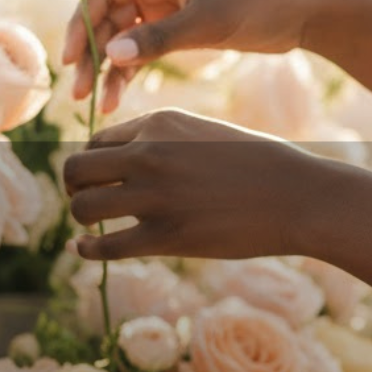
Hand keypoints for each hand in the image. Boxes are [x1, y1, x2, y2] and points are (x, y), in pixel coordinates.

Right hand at [62, 0, 335, 113]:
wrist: (303, 11)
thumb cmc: (260, 2)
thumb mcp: (208, 22)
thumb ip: (158, 40)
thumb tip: (109, 54)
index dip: (80, 26)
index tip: (70, 62)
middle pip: (106, 17)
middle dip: (90, 55)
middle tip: (78, 93)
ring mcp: (164, 3)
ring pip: (121, 38)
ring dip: (108, 70)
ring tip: (100, 105)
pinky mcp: (176, 25)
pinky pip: (141, 49)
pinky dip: (130, 72)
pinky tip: (119, 98)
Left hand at [63, 108, 341, 262]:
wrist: (298, 196)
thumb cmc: (257, 166)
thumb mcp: (203, 134)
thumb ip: (163, 142)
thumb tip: (124, 162)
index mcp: (159, 122)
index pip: (96, 140)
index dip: (91, 162)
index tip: (96, 179)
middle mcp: (149, 153)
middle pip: (76, 168)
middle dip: (73, 186)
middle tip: (82, 200)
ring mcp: (154, 196)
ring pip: (83, 206)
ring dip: (80, 218)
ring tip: (89, 226)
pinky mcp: (164, 236)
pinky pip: (104, 245)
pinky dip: (87, 249)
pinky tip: (84, 249)